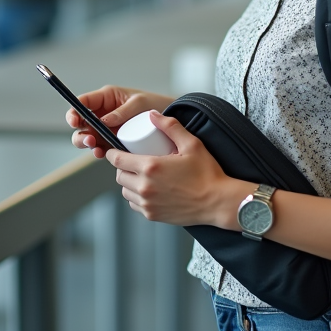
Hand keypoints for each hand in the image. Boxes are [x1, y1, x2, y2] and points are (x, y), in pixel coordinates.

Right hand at [67, 85, 174, 157]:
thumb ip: (121, 112)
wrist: (170, 120)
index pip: (83, 103)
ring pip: (88, 136)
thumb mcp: (139, 103)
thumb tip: (103, 122)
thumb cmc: (155, 104)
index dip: (74, 111)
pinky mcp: (113, 141)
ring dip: (87, 143)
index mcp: (107, 98)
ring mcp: (107, 128)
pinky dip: (98, 151)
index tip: (74, 121)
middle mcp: (103, 113)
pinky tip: (101, 154)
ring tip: (95, 148)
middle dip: (80, 132)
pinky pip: (100, 147)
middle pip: (81, 123)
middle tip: (89, 139)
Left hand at [107, 110, 242, 227]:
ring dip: (129, 182)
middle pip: (119, 175)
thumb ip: (171, 126)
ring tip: (141, 175)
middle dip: (122, 167)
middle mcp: (145, 187)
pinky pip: (134, 204)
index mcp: (151, 167)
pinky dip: (136, 196)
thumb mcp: (192, 144)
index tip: (116, 149)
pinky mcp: (152, 215)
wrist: (217, 202)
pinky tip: (148, 189)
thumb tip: (152, 115)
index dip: (113, 153)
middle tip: (133, 160)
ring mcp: (148, 203)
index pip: (118, 159)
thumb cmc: (207, 174)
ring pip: (125, 191)